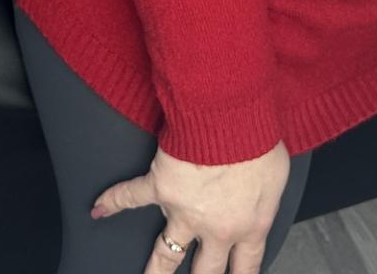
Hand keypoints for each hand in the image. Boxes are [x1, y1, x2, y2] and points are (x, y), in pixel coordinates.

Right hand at [89, 137, 290, 273]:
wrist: (231, 118)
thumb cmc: (260, 140)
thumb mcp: (278, 177)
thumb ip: (268, 197)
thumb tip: (264, 194)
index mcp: (249, 226)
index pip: (245, 267)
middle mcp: (216, 229)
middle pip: (206, 271)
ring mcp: (184, 212)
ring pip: (166, 253)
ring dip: (156, 269)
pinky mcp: (160, 187)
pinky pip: (130, 198)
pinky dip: (112, 202)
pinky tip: (98, 210)